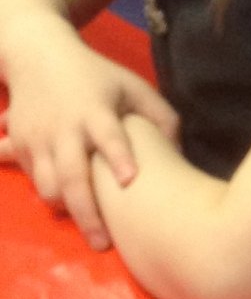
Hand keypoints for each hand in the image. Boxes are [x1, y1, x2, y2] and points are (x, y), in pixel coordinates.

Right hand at [0, 20, 179, 247]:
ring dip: (66, 210)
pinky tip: (68, 209)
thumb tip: (181, 155)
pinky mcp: (22, 144)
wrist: (37, 53)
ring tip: (89, 228)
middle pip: (71, 175)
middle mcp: (65, 127)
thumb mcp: (133, 87)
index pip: (108, 135)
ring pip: (47, 185)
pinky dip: (50, 196)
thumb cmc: (97, 76)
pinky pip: (34, 179)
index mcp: (95, 110)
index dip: (118, 155)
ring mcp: (39, 137)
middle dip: (87, 212)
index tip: (129, 179)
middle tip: (103, 245)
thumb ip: (161, 118)